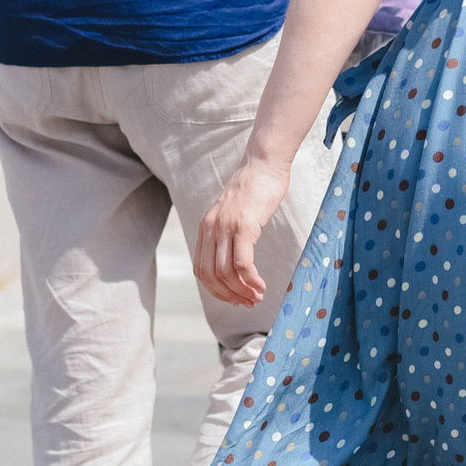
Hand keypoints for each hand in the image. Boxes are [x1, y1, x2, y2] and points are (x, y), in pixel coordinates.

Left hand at [196, 155, 288, 307]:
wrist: (264, 163)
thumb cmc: (254, 187)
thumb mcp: (232, 211)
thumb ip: (228, 230)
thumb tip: (235, 255)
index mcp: (206, 227)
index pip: (201, 269)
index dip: (216, 290)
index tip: (234, 297)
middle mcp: (211, 228)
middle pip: (211, 275)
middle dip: (229, 295)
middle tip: (247, 303)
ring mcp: (226, 227)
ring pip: (226, 273)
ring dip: (242, 291)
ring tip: (257, 297)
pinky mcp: (244, 225)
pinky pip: (243, 263)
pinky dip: (251, 280)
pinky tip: (260, 285)